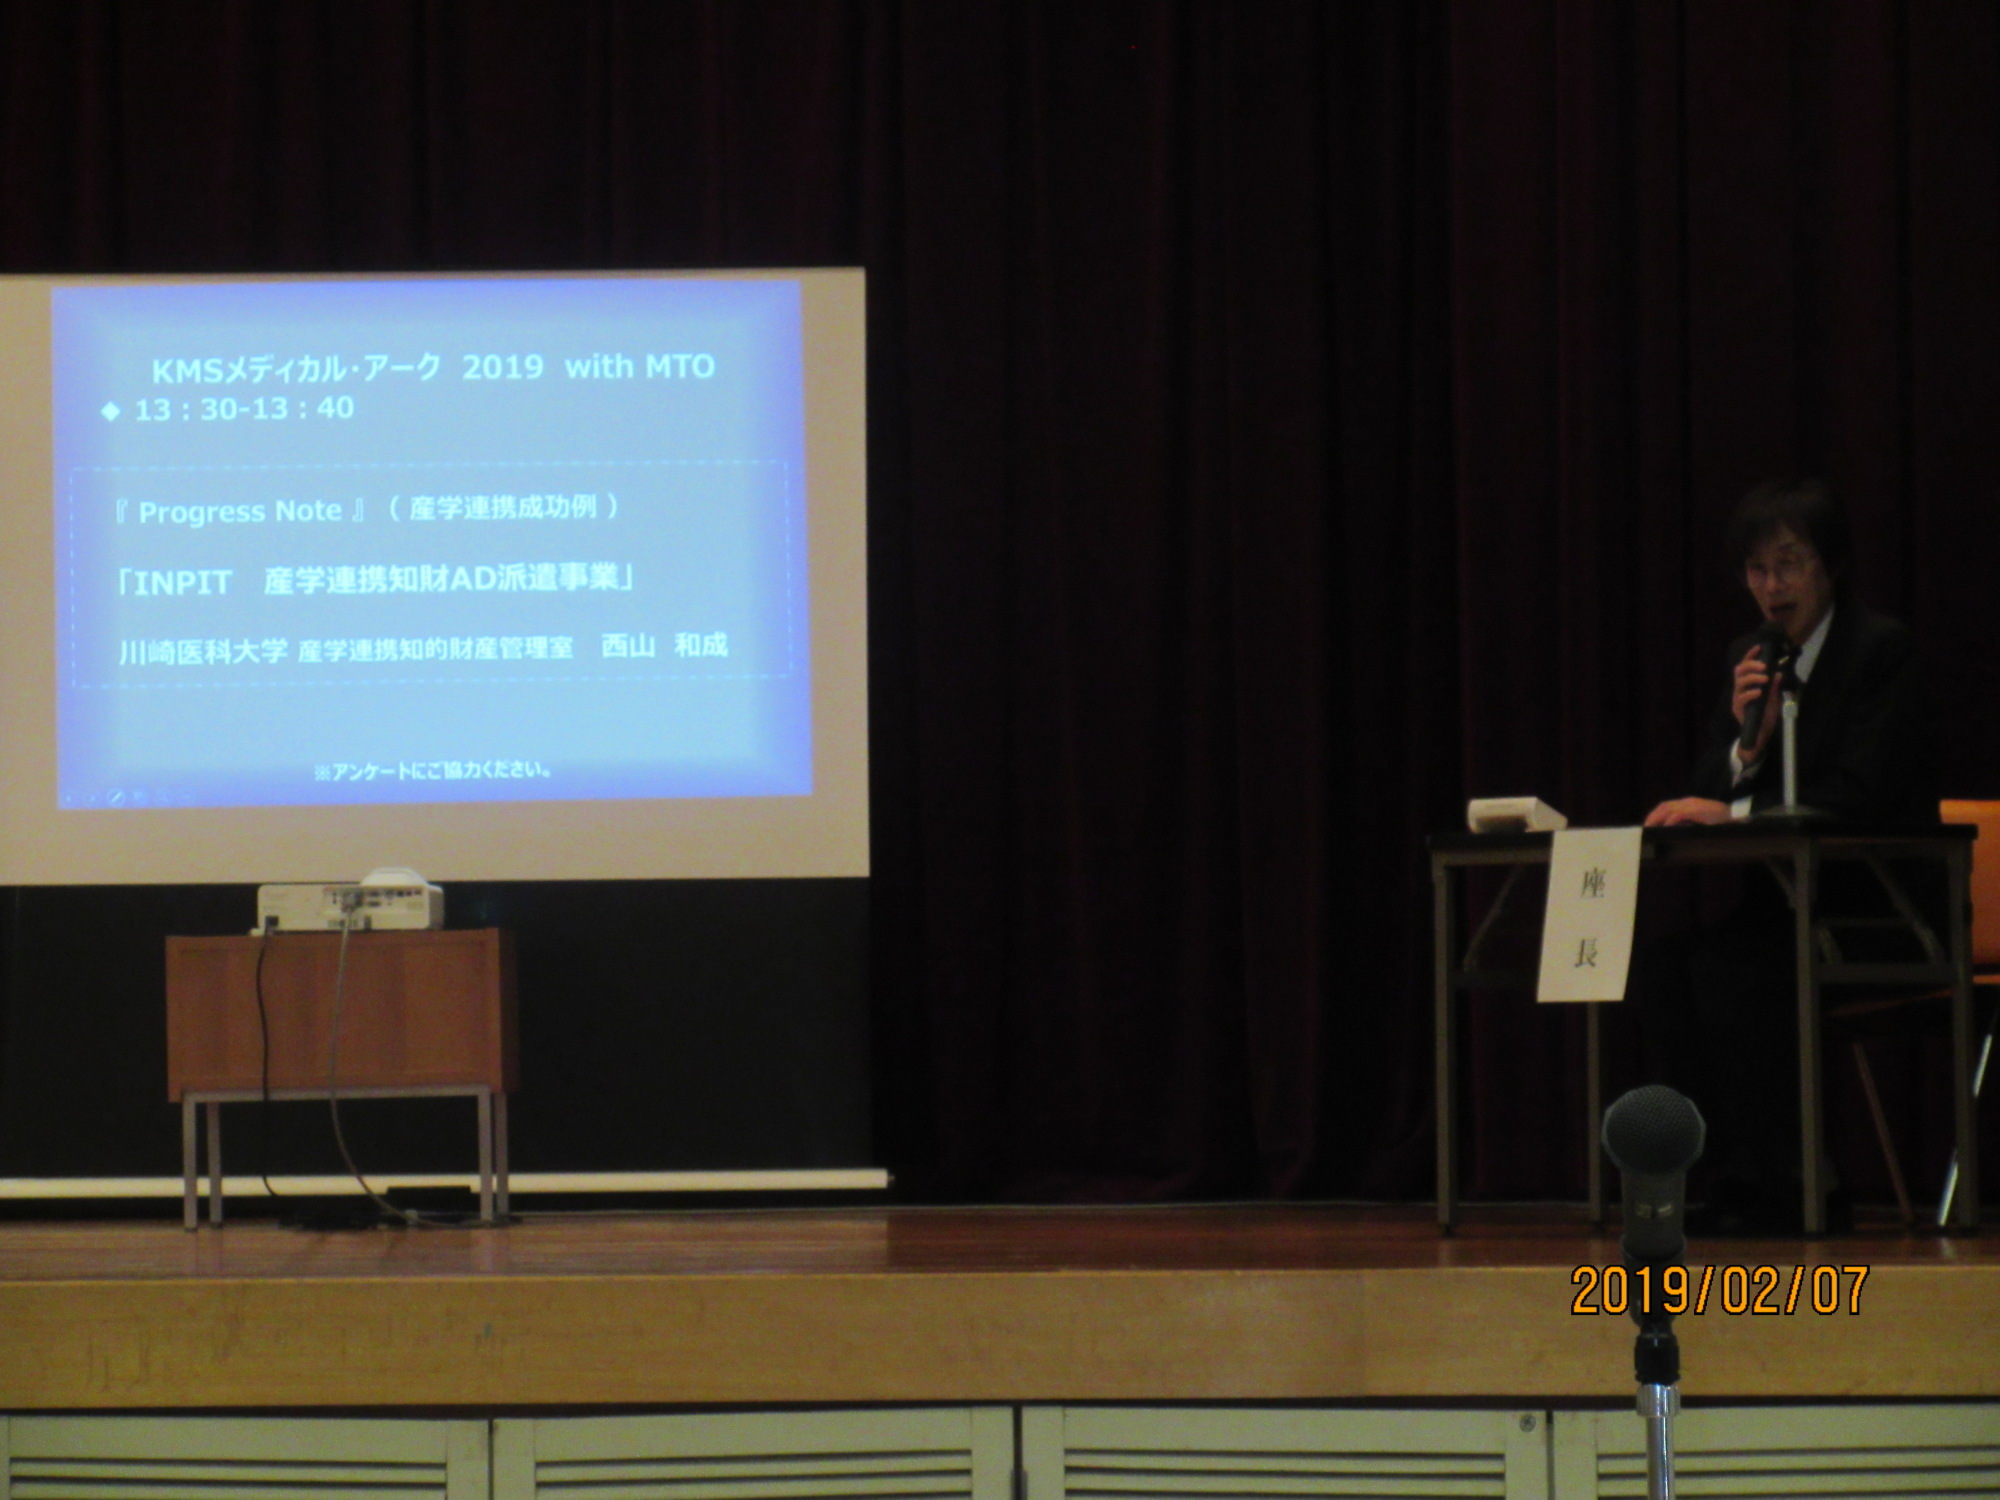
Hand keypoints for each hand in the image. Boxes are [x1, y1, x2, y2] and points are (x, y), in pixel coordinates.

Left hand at [1645, 797, 1732, 827]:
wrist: (1738, 818)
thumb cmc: (1721, 822)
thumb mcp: (1701, 822)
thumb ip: (1688, 824)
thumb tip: (1672, 831)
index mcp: (1689, 803)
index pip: (1667, 806)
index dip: (1656, 814)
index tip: (1648, 825)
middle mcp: (1689, 802)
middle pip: (1664, 806)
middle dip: (1652, 817)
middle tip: (1644, 828)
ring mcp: (1693, 805)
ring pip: (1668, 809)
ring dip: (1656, 819)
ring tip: (1649, 828)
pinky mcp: (1697, 810)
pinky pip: (1679, 814)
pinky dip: (1670, 821)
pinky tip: (1665, 828)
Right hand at [1732, 644, 1778, 764]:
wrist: (1761, 734)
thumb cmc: (1766, 715)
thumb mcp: (1774, 699)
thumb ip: (1774, 687)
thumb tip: (1779, 673)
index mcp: (1748, 684)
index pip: (1746, 666)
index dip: (1750, 656)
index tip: (1759, 647)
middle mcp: (1740, 689)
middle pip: (1739, 671)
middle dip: (1751, 665)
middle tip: (1764, 666)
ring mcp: (1738, 698)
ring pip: (1739, 682)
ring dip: (1753, 677)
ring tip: (1765, 678)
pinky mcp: (1738, 708)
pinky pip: (1741, 698)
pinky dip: (1750, 693)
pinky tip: (1759, 692)